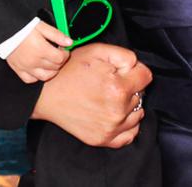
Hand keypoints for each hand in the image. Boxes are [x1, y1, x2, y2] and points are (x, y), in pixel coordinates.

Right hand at [7, 21, 71, 82]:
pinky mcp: (18, 68)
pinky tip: (38, 69)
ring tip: (51, 63)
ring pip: (45, 76)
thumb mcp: (40, 26)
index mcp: (41, 49)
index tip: (63, 49)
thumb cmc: (21, 27)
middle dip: (59, 61)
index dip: (65, 53)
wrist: (3, 29)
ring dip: (51, 71)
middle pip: (54, 67)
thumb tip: (69, 42)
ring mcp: (26, 66)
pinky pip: (30, 79)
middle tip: (57, 53)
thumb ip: (56, 34)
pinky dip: (36, 77)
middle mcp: (34, 61)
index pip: (60, 58)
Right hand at [31, 43, 150, 147]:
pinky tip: (113, 114)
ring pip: (138, 114)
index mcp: (118, 88)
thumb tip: (137, 66)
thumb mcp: (95, 51)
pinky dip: (127, 125)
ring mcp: (111, 128)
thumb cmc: (68, 72)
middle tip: (108, 83)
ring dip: (128, 105)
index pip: (146, 76)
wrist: (45, 95)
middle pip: (141, 95)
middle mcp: (117, 111)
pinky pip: (130, 134)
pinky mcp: (104, 139)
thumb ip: (124, 55)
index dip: (134, 70)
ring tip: (108, 98)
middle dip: (128, 87)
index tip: (121, 72)